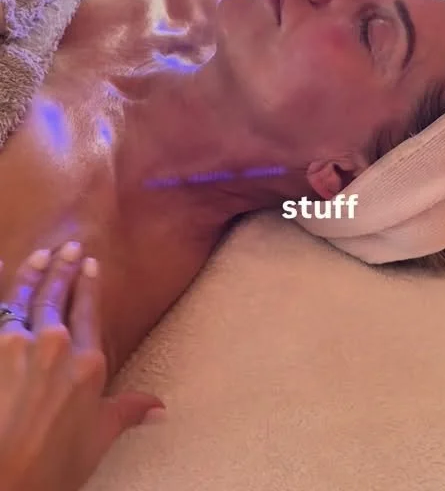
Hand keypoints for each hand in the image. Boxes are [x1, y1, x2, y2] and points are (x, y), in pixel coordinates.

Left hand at [0, 244, 163, 490]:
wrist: (5, 481)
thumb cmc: (51, 466)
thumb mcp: (97, 439)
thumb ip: (126, 412)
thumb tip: (159, 406)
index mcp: (85, 363)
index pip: (88, 309)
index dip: (88, 284)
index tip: (90, 263)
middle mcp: (53, 345)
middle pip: (57, 295)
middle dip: (63, 268)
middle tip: (68, 247)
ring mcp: (15, 345)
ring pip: (24, 296)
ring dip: (33, 272)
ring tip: (41, 255)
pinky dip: (0, 287)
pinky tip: (1, 269)